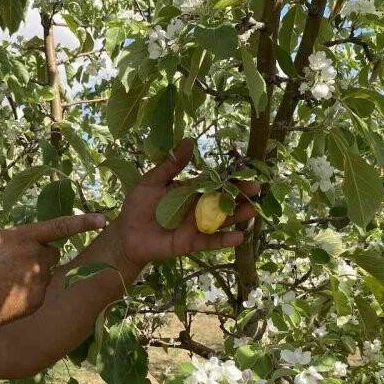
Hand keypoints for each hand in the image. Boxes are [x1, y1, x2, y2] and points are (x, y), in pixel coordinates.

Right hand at [0, 213, 106, 327]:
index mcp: (22, 237)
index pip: (60, 226)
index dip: (83, 222)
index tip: (103, 220)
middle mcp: (36, 256)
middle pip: (52, 253)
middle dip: (40, 257)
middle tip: (16, 266)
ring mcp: (39, 279)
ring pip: (44, 274)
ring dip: (32, 276)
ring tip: (4, 285)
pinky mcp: (38, 299)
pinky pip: (37, 293)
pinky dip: (26, 296)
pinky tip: (7, 300)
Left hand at [113, 138, 257, 267]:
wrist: (127, 234)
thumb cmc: (138, 206)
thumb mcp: (153, 181)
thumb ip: (172, 165)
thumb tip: (188, 140)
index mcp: (191, 190)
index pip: (214, 182)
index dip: (229, 177)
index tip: (247, 170)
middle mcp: (198, 207)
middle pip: (223, 200)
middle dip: (240, 195)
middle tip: (257, 188)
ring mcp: (197, 226)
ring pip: (222, 221)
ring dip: (239, 216)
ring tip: (254, 211)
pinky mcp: (192, 243)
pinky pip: (211, 242)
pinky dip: (224, 240)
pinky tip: (239, 237)